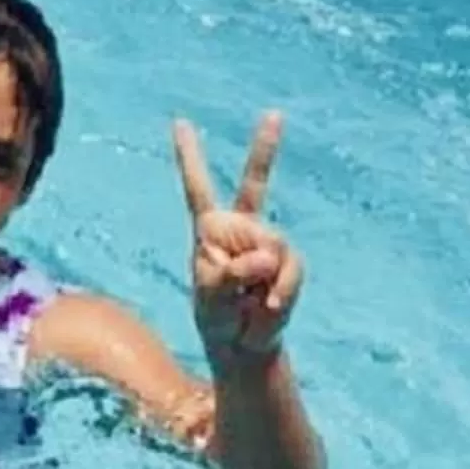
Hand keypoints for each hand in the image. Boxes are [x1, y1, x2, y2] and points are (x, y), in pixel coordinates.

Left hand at [172, 112, 303, 364]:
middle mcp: (240, 227)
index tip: (180, 122)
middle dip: (263, 162)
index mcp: (209, 228)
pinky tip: (267, 306)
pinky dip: (281, 291)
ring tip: (251, 301)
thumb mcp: (213, 298)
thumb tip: (267, 255)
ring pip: (273, 246)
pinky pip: (290, 268)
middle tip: (270, 133)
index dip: (190, 156)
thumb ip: (234, 273)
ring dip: (263, 279)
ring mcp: (267, 242)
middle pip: (254, 191)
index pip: (197, 187)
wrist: (244, 346)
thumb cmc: (217, 318)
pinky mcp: (288, 262)